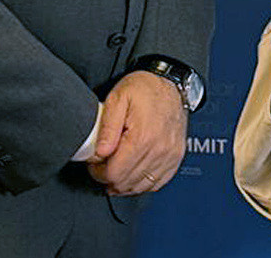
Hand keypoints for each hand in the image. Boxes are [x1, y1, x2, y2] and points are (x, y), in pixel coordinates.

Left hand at [86, 71, 186, 195]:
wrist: (172, 83)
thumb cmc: (145, 88)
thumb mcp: (118, 98)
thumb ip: (107, 127)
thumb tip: (99, 154)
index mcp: (143, 137)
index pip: (114, 173)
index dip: (98, 173)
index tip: (94, 164)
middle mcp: (159, 149)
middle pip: (126, 183)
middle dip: (109, 178)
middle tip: (102, 166)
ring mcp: (170, 155)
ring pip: (141, 187)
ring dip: (124, 184)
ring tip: (115, 170)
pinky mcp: (176, 158)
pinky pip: (156, 183)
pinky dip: (142, 183)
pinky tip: (132, 174)